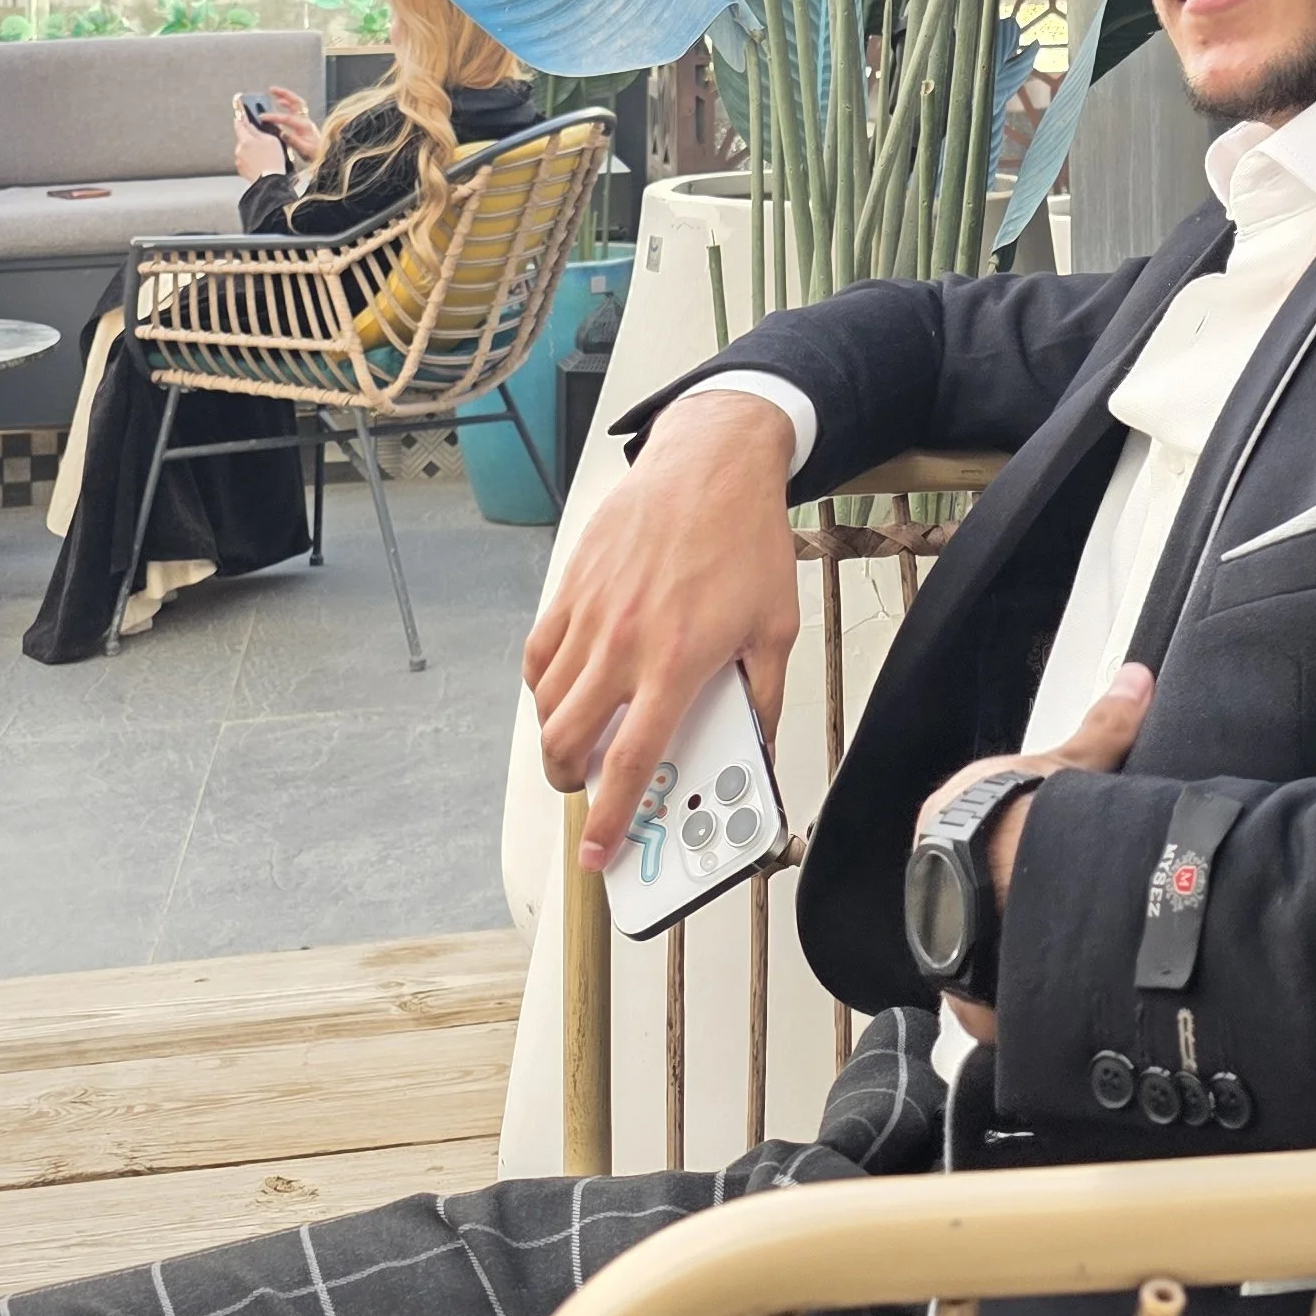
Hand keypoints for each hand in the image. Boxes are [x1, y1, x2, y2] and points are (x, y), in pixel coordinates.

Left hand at [232, 103, 281, 179]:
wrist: (270, 182)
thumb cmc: (273, 161)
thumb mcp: (271, 140)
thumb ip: (258, 130)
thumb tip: (249, 124)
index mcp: (245, 140)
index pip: (239, 124)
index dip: (240, 117)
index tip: (239, 111)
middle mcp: (239, 149)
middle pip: (242, 138)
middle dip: (250, 138)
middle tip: (263, 141)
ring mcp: (239, 160)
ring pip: (244, 150)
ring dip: (251, 150)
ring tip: (265, 155)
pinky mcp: (241, 169)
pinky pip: (245, 160)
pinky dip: (251, 159)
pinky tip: (261, 163)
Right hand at [265, 84, 322, 162]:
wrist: (325, 155)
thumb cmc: (314, 154)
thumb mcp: (304, 150)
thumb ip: (293, 141)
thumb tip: (282, 132)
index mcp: (305, 126)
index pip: (287, 118)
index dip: (274, 117)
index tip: (262, 117)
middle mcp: (306, 120)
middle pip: (296, 102)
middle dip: (284, 94)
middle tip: (272, 89)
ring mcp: (305, 120)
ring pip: (296, 104)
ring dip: (286, 97)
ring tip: (274, 93)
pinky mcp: (304, 122)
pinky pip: (295, 109)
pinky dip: (287, 103)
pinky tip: (280, 103)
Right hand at [524, 393, 800, 868]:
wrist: (711, 463)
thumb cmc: (746, 539)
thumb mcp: (777, 628)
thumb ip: (764, 696)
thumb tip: (758, 746)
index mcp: (676, 662)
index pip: (632, 762)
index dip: (612, 818)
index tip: (600, 852)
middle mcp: (623, 643)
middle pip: (568, 739)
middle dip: (571, 780)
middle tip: (587, 789)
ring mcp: (590, 613)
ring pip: (546, 701)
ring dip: (557, 735)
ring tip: (579, 742)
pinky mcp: (571, 586)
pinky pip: (539, 652)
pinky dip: (544, 683)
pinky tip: (565, 686)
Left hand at [915, 664, 1152, 1046]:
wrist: (1001, 884)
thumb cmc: (1022, 815)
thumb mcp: (1071, 762)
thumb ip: (1103, 726)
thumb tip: (1136, 680)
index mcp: (947, 811)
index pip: (981, 817)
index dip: (1018, 825)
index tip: (1048, 836)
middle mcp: (930, 864)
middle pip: (975, 873)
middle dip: (1010, 882)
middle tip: (1053, 889)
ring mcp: (938, 921)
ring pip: (977, 926)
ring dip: (1008, 931)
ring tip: (1053, 933)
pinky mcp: (955, 971)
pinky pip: (982, 978)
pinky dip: (1008, 978)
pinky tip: (1040, 974)